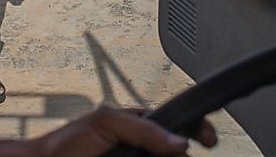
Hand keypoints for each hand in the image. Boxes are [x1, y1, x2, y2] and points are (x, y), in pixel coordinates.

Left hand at [28, 105, 215, 155]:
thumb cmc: (66, 144)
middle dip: (180, 155)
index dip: (198, 128)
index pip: (178, 122)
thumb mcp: (107, 122)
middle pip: (176, 152)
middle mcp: (142, 148)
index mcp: (140, 125)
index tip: (209, 140)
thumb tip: (178, 141)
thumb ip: (144, 127)